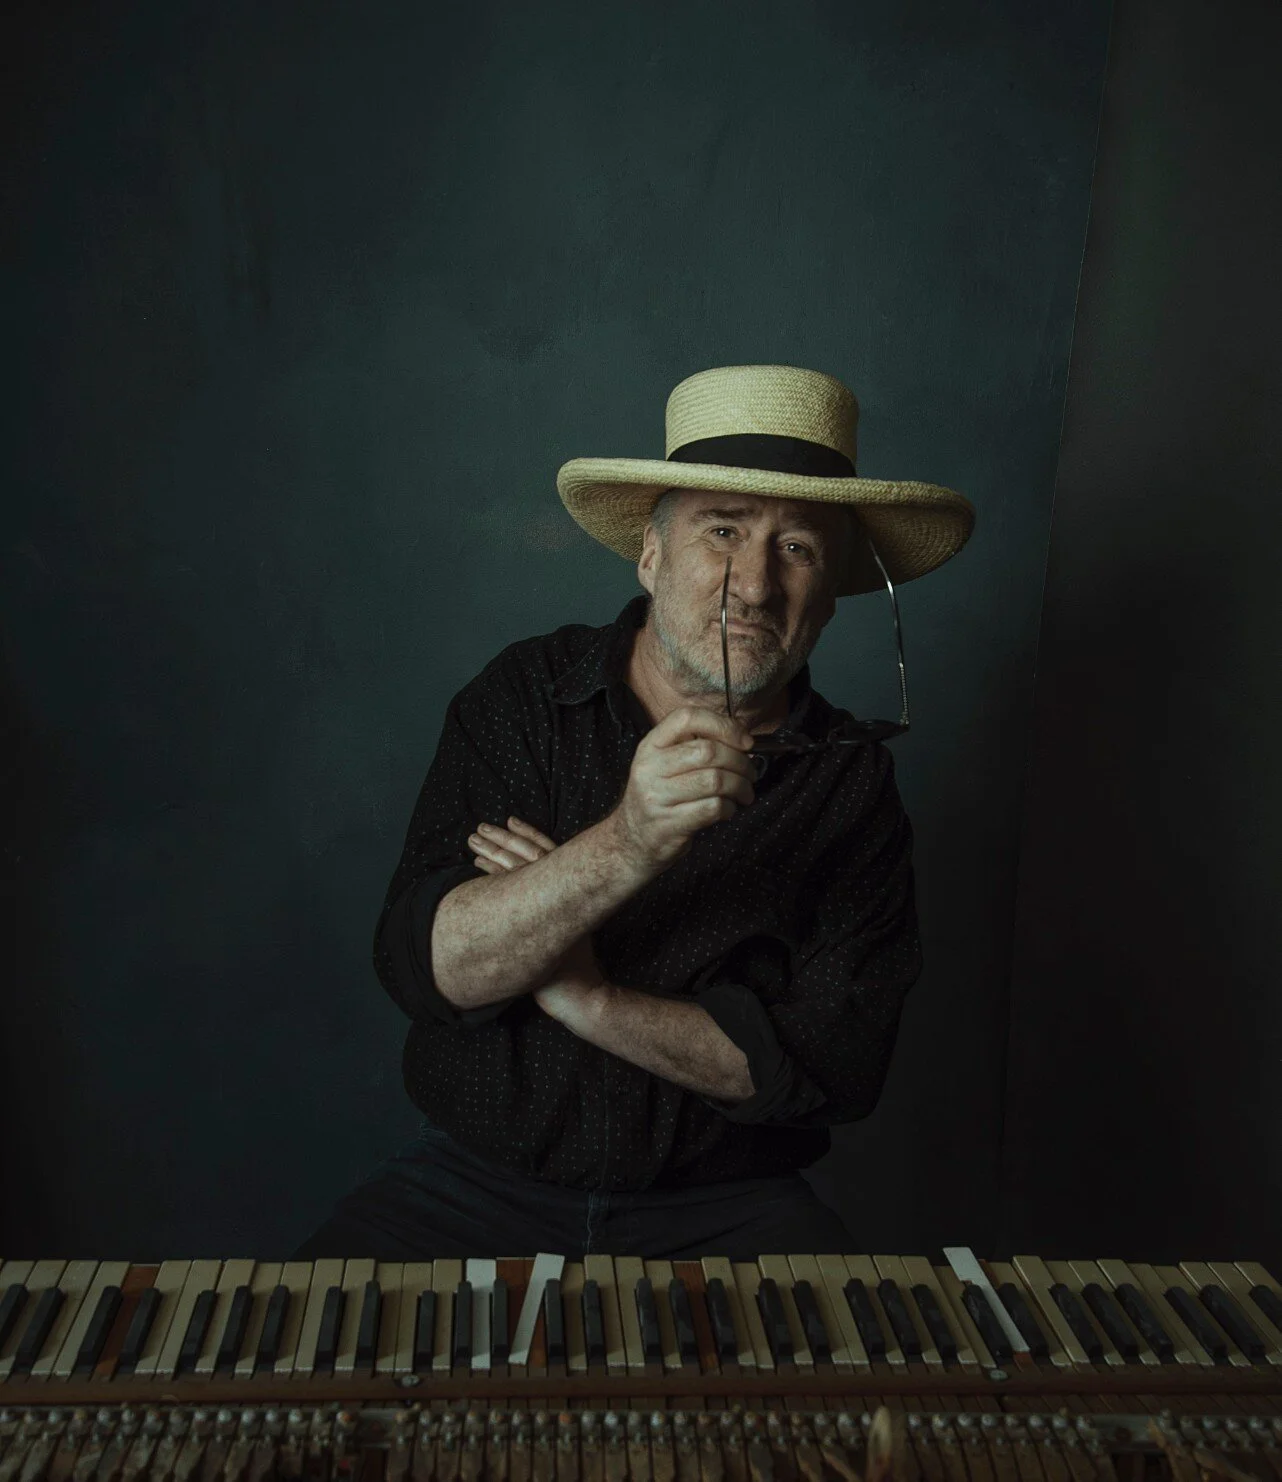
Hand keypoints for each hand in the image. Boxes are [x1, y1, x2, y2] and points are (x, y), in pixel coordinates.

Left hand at [466, 816, 602, 990]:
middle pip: (524, 857)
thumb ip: (563, 904)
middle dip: (502, 839)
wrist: (580, 992)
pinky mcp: (528, 925)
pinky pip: (503, 893)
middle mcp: (557, 894)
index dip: (527, 834)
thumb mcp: (576, 925)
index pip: (545, 851)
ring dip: (490, 853)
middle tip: (481, 828)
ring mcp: (542, 909)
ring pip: (511, 871)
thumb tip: (547, 887)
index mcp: (569, 890)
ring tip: (472, 841)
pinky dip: (488, 876)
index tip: (510, 820)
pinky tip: (473, 868)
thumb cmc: (577, 963)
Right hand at [609, 705, 756, 870]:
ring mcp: (657, 796)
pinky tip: (728, 810)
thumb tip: (742, 737)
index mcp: (651, 745)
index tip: (745, 741)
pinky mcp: (669, 823)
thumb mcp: (665, 764)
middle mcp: (650, 767)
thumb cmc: (660, 796)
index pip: (687, 718)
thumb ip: (695, 745)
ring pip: (715, 780)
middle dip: (740, 762)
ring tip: (744, 793)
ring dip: (740, 787)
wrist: (632, 839)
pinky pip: (713, 808)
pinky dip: (730, 808)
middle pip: (708, 751)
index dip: (723, 725)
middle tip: (750, 773)